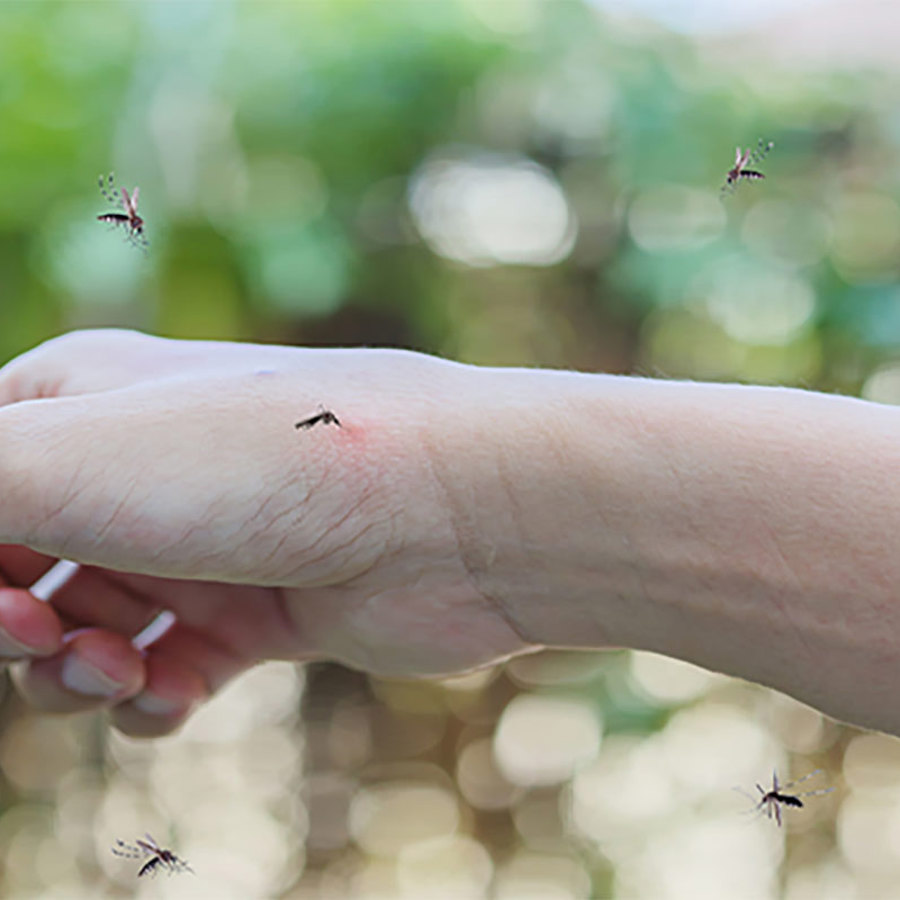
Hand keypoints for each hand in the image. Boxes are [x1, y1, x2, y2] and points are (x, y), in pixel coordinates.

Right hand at [0, 330, 532, 734]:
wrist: (444, 509)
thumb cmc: (265, 458)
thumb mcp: (69, 458)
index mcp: (80, 404)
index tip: (1, 607)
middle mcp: (139, 468)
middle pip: (14, 570)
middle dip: (12, 627)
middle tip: (51, 644)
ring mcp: (201, 541)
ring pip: (86, 632)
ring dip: (78, 674)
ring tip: (126, 674)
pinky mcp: (260, 606)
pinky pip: (168, 672)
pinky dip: (153, 698)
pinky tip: (173, 696)